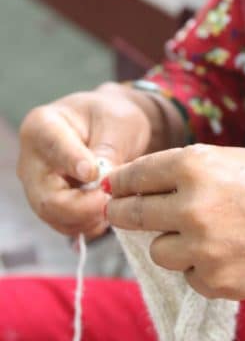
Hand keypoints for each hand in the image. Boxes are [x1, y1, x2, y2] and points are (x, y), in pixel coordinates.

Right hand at [16, 83, 155, 239]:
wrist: (110, 127)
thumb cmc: (111, 117)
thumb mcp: (118, 123)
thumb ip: (108, 150)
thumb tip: (101, 183)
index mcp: (42, 125)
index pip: (53, 149)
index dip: (73, 164)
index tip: (94, 173)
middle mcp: (31, 159)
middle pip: (47, 196)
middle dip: (82, 206)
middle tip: (111, 202)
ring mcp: (37, 185)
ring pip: (54, 215)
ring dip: (87, 218)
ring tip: (113, 205)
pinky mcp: (49, 204)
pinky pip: (63, 223)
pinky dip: (86, 224)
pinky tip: (106, 213)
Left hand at [105, 144, 244, 299]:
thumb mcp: (232, 159)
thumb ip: (186, 169)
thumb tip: (136, 181)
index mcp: (195, 166)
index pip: (135, 175)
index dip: (122, 183)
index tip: (115, 189)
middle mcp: (191, 205)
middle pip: (131, 215)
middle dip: (128, 214)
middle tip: (130, 215)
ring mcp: (201, 247)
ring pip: (159, 251)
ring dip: (174, 245)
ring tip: (210, 236)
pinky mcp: (214, 280)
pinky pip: (189, 276)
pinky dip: (203, 269)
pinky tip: (231, 254)